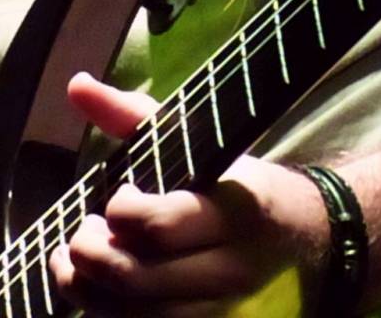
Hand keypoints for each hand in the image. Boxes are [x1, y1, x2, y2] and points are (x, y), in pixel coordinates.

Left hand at [49, 73, 328, 316]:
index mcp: (230, 212)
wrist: (308, 238)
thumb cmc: (240, 183)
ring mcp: (222, 312)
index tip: (118, 197)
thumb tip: (77, 85)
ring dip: (91, 296)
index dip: (121, 214)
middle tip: (81, 234)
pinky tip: (98, 297)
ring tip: (72, 267)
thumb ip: (134, 116)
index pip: (160, 226)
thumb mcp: (198, 143)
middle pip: (142, 281)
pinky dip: (112, 317)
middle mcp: (228, 270)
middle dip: (92, 257)